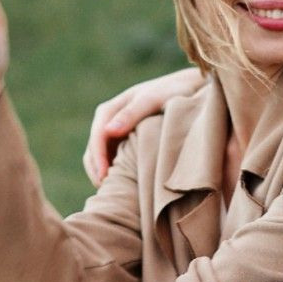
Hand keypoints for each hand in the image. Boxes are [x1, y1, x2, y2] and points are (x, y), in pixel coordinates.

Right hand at [83, 67, 203, 184]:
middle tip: (108, 192)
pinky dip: (113, 172)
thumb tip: (109, 131)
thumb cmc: (172, 92)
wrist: (189, 88)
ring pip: (100, 157)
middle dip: (97, 170)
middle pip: (93, 150)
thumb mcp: (153, 99)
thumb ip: (132, 113)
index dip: (98, 159)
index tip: (104, 178)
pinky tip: (123, 185)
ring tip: (114, 193)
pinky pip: (112, 159)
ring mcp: (115, 132)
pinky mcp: (124, 141)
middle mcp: (109, 121)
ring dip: (102, 173)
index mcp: (110, 110)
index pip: (97, 137)